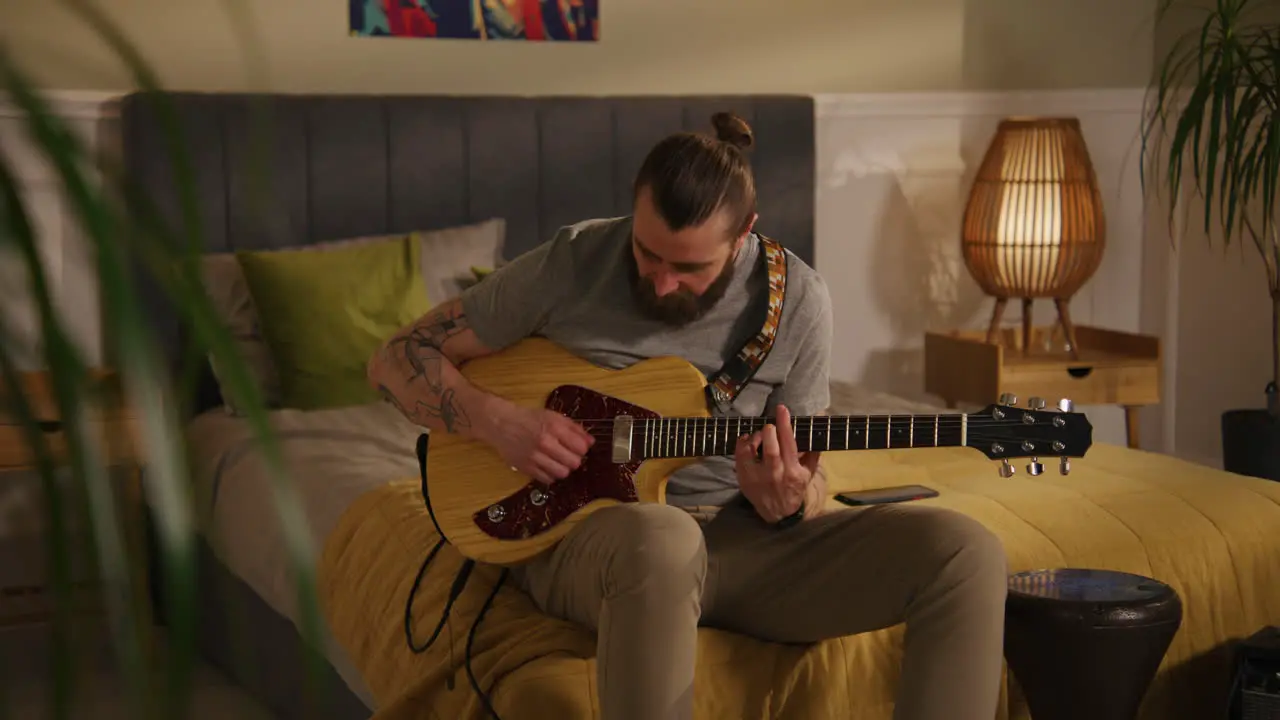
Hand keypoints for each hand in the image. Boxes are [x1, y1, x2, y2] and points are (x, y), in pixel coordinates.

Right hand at [484, 401, 594, 483]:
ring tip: (558, 461)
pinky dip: (550, 475)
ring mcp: (535, 457)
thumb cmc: (529, 419)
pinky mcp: (526, 468)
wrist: (501, 424)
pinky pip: (547, 479)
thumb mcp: (553, 416)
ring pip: (562, 473)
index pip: (581, 447)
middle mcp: (545, 443)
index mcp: (554, 427)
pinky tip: (547, 466)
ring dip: (563, 468)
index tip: (578, 447)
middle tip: (568, 455)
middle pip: (574, 463)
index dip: (582, 448)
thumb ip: (574, 428)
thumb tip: (591, 441)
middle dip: (574, 459)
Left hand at [735, 404, 820, 523]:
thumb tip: (815, 434)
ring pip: (752, 452)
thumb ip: (813, 454)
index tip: (782, 409)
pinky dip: (741, 445)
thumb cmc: (794, 489)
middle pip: (770, 448)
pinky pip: (739, 458)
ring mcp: (758, 478)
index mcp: (792, 470)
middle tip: (769, 426)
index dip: (785, 424)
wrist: (779, 513)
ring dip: (754, 438)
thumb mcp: (808, 474)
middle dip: (769, 431)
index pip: (789, 443)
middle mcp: (775, 474)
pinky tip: (746, 440)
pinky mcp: (744, 480)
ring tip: (758, 434)